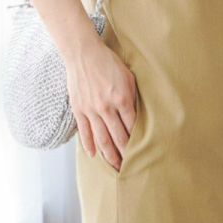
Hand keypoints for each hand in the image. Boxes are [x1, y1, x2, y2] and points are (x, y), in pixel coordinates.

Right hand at [65, 38, 137, 171]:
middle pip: (118, 138)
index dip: (138, 142)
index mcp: (121, 99)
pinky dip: (89, 145)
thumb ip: (133, 97)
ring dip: (110, 156)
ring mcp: (91, 110)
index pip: (132, 127)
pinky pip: (84, 132)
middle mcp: (106, 107)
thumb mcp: (128, 77)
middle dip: (126, 155)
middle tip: (132, 168)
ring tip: (116, 167)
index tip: (143, 153)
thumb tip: (137, 116)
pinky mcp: (79, 109)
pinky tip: (94, 155)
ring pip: (102, 139)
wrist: (83, 53)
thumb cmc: (108, 62)